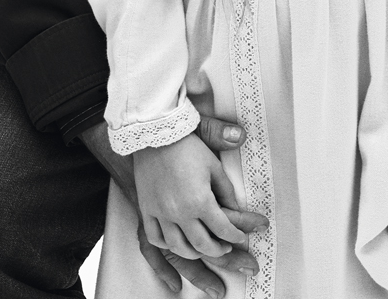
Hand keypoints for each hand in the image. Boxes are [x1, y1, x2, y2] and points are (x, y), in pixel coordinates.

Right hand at [134, 133, 254, 261]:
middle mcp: (179, 213)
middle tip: (226, 247)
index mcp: (200, 201)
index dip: (234, 236)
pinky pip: (155, 238)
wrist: (155, 135)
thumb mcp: (214, 165)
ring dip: (194, 252)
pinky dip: (167, 245)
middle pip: (201, 245)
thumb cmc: (188, 147)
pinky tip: (176, 242)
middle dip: (217, 250)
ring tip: (203, 248)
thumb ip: (226, 190)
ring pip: (178, 247)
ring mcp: (160, 214)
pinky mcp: (146, 210)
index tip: (241, 239)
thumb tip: (236, 208)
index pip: (222, 229)